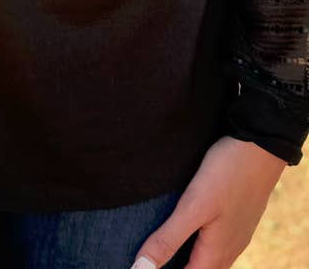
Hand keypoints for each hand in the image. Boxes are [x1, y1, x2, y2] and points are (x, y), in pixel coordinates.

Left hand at [128, 135, 287, 268]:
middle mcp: (230, 249)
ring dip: (191, 257)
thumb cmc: (227, 174)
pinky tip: (193, 227)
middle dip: (179, 266)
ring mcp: (237, 233)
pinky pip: (219, 242)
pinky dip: (201, 243)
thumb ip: (168, 239)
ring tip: (168, 246)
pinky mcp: (239, 217)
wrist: (262, 147)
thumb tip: (140, 268)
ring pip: (212, 258)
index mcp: (217, 253)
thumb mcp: (193, 206)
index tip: (145, 264)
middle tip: (154, 255)